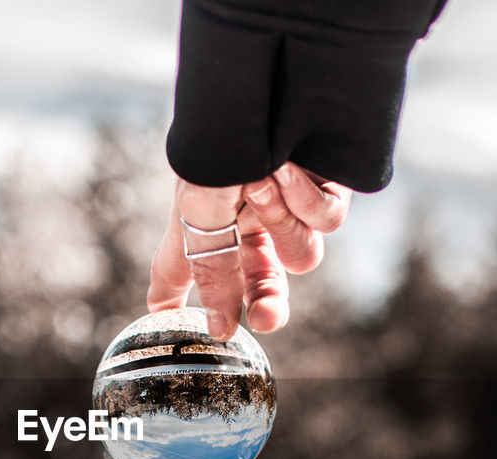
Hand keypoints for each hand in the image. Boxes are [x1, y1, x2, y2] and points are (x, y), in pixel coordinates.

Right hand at [149, 163, 352, 340]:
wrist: (268, 90)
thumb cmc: (221, 145)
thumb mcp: (198, 214)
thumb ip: (210, 276)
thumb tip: (219, 331)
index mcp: (208, 217)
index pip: (189, 266)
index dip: (178, 297)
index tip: (167, 318)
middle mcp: (249, 215)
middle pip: (262, 279)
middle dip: (267, 301)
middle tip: (265, 318)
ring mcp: (292, 203)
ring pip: (300, 255)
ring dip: (279, 225)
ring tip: (263, 183)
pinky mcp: (329, 189)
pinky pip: (324, 221)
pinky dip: (304, 200)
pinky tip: (288, 168)